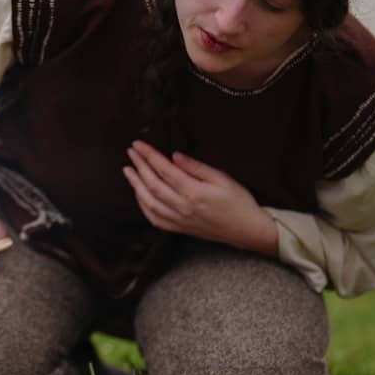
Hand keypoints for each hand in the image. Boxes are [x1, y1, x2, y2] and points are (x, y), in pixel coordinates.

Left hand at [122, 141, 278, 254]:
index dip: (149, 156)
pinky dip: (143, 206)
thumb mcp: (222, 178)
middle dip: (139, 166)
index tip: (138, 144)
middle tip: (131, 152)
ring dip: (136, 185)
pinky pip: (154, 219)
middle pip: (153, 185)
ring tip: (128, 170)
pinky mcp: (179, 229)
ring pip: (149, 202)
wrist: (246, 229)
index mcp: (194, 193)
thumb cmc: (238, 201)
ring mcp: (179, 221)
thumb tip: (174, 155)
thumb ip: (196, 167)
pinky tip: (139, 194)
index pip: (165, 170)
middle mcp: (183, 208)